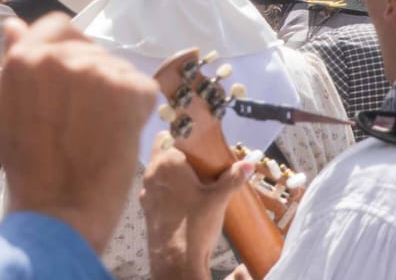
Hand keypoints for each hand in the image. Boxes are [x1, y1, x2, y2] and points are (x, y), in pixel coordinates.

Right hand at [0, 13, 158, 253]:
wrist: (58, 210)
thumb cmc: (28, 167)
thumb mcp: (4, 110)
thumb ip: (13, 64)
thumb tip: (13, 25)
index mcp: (24, 57)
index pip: (57, 27)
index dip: (68, 52)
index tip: (72, 80)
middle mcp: (59, 56)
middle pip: (90, 50)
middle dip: (92, 78)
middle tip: (87, 118)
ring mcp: (95, 70)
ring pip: (116, 69)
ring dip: (114, 94)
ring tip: (100, 131)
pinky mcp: (128, 89)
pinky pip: (141, 88)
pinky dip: (137, 110)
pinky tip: (119, 134)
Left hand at [142, 136, 252, 279]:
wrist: (175, 260)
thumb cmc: (194, 223)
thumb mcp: (218, 200)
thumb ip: (232, 179)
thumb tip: (249, 164)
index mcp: (166, 162)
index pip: (166, 135)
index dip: (181, 137)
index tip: (198, 145)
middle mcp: (151, 173)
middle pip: (162, 153)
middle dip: (180, 156)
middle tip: (201, 165)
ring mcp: (146, 192)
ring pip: (158, 173)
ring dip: (173, 174)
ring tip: (196, 183)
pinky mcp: (147, 208)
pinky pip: (157, 191)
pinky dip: (168, 191)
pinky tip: (185, 201)